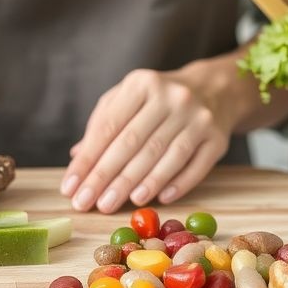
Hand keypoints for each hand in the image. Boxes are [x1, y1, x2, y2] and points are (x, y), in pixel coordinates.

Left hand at [61, 68, 231, 212]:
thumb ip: (102, 124)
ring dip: (137, 184)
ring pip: (163, 156)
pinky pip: (195, 166)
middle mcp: (171, 97)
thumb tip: (76, 157)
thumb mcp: (127, 99)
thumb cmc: (158, 100)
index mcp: (141, 83)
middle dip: (106, 177)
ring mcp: (198, 117)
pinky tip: (157, 199)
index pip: (109, 126)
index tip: (70, 187)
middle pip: (133, 143)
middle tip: (86, 203)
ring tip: (114, 204)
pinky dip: (177, 184)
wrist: (215, 90)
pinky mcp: (218, 138)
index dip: (87, 159)